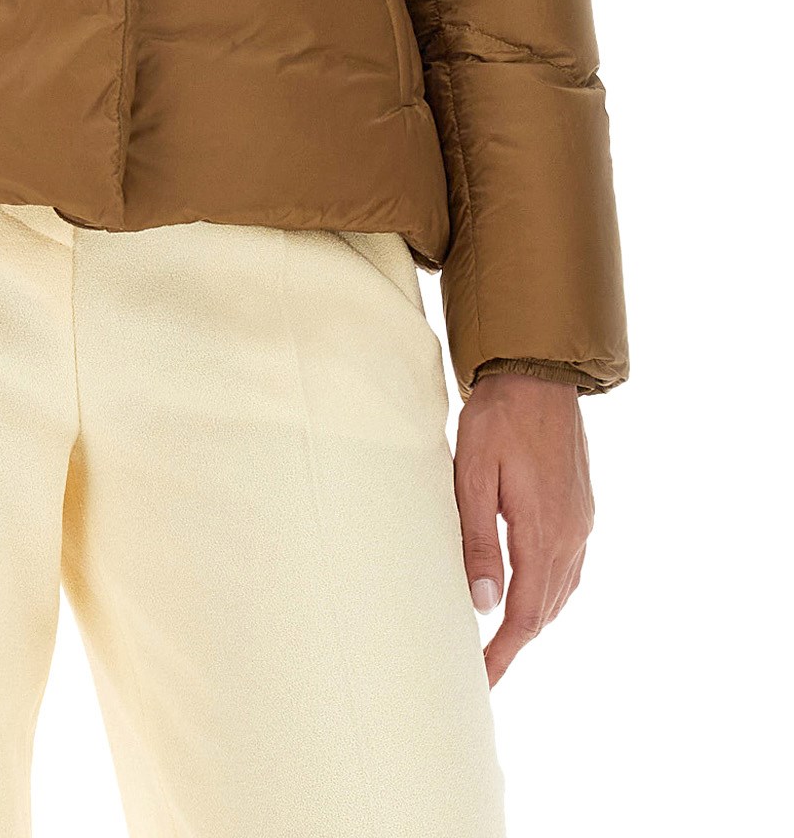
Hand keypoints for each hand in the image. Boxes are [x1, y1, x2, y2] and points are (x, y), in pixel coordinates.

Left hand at [453, 372, 593, 686]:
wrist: (538, 374)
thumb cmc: (498, 419)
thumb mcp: (473, 476)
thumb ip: (478, 540)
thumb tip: (483, 604)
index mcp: (544, 534)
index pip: (524, 614)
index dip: (503, 652)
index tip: (482, 680)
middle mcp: (571, 536)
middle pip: (544, 610)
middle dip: (514, 643)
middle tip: (483, 669)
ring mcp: (581, 522)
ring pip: (559, 591)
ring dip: (531, 619)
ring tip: (499, 641)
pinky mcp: (580, 508)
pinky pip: (568, 567)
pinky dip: (547, 591)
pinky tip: (529, 592)